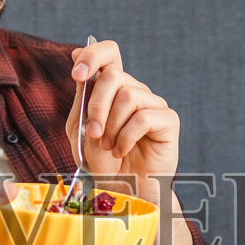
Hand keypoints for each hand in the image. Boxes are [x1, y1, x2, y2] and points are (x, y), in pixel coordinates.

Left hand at [68, 39, 179, 207]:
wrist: (123, 191)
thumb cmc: (102, 163)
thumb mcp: (80, 130)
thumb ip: (81, 100)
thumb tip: (81, 69)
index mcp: (112, 89)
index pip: (108, 53)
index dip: (93, 55)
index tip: (77, 73)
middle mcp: (135, 91)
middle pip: (114, 75)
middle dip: (96, 105)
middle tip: (91, 132)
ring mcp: (153, 104)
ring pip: (129, 96)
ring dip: (111, 126)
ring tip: (108, 147)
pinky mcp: (168, 120)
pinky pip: (143, 117)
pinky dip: (126, 137)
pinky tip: (122, 151)